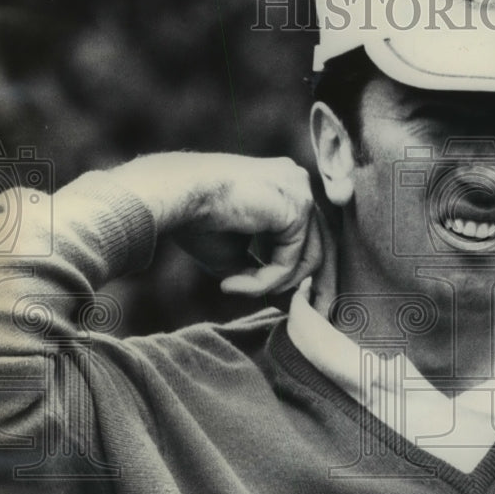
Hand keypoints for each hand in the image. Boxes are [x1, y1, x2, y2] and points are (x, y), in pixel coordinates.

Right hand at [108, 152, 335, 300]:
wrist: (176, 196)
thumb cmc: (194, 219)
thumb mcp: (234, 251)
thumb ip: (261, 268)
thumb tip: (280, 297)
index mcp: (284, 184)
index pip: (307, 232)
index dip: (300, 269)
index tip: (288, 299)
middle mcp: (298, 182)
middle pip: (319, 243)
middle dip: (308, 284)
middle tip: (291, 311)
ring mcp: (301, 192)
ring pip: (307, 257)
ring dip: (272, 284)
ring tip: (235, 288)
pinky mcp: (297, 209)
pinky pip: (290, 261)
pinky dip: (264, 281)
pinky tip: (230, 283)